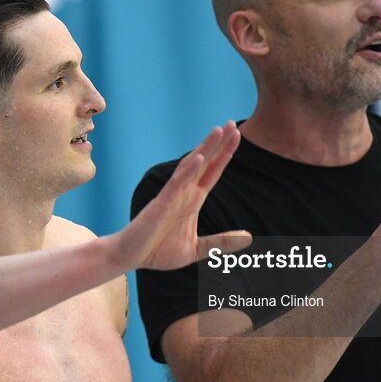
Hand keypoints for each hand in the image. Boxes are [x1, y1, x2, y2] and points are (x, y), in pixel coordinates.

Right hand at [119, 122, 251, 270]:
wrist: (131, 257)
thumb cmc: (159, 251)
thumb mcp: (197, 249)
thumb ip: (222, 243)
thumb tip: (249, 237)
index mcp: (193, 200)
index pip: (213, 172)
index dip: (225, 154)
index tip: (237, 136)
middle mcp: (184, 193)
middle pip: (205, 163)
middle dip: (219, 144)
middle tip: (233, 124)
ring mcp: (173, 196)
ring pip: (191, 167)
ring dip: (205, 148)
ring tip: (219, 131)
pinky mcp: (161, 204)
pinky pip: (177, 184)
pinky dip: (188, 171)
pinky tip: (199, 158)